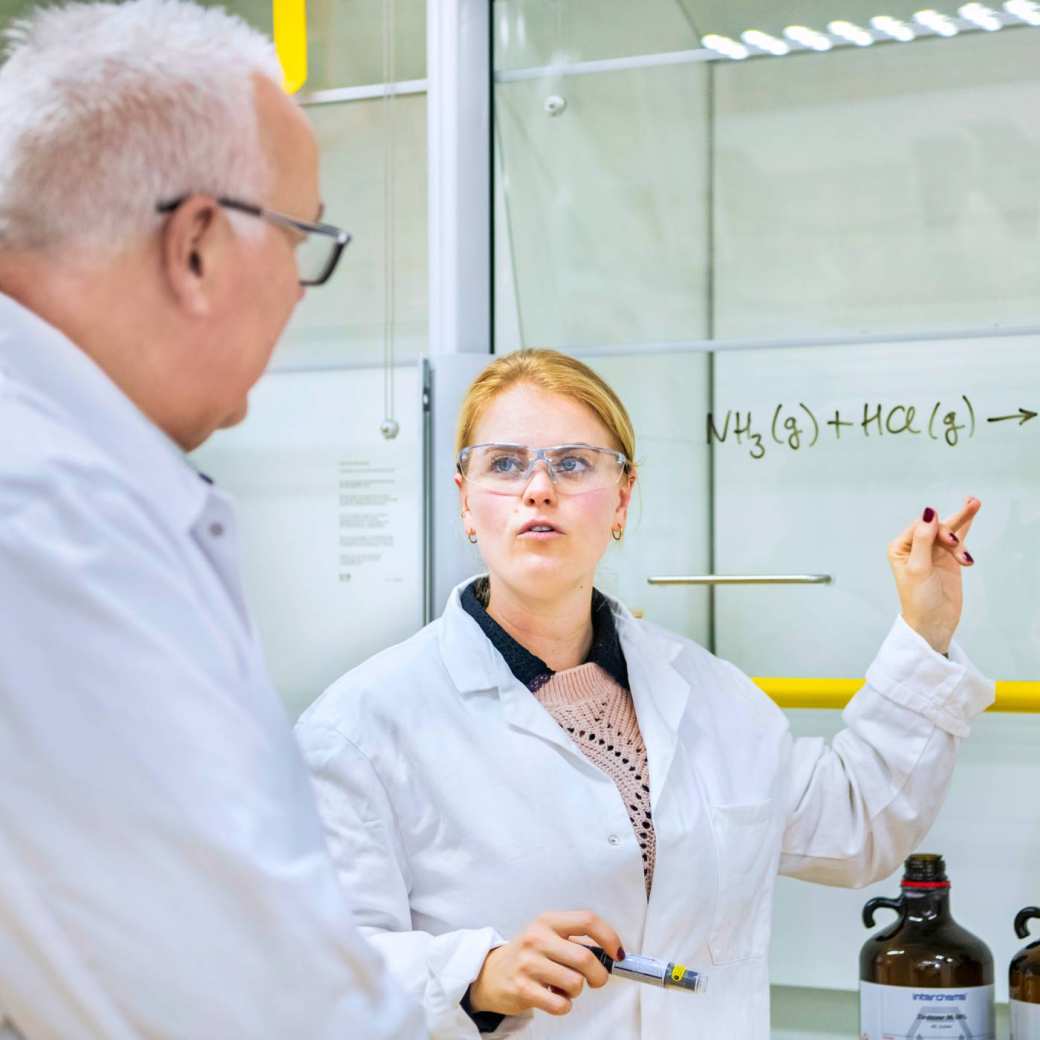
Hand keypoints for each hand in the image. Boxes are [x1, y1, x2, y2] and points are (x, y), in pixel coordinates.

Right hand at [467, 910, 623, 1017]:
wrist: (491, 973)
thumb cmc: (529, 954)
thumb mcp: (548, 935)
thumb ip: (576, 939)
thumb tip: (611, 953)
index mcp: (548, 920)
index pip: (587, 920)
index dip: (609, 937)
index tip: (617, 953)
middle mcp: (537, 938)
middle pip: (585, 957)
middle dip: (599, 975)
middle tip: (596, 980)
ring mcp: (528, 963)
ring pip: (575, 983)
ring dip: (577, 991)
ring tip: (565, 987)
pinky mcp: (522, 989)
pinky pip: (561, 1005)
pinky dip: (565, 1005)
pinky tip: (554, 997)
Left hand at [888, 497, 980, 653]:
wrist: (934, 623)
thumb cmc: (919, 600)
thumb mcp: (918, 569)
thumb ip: (923, 540)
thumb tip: (929, 512)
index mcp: (900, 547)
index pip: (921, 527)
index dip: (937, 530)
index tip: (952, 543)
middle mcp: (915, 546)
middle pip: (936, 527)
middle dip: (950, 534)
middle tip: (958, 548)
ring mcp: (933, 552)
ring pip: (948, 530)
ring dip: (961, 523)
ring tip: (975, 503)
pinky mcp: (948, 558)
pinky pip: (958, 537)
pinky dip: (965, 524)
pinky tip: (971, 508)